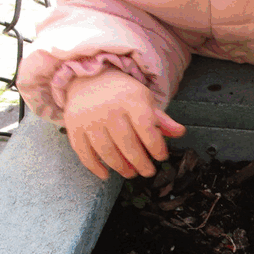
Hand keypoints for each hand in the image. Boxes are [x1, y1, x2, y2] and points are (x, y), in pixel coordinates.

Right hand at [63, 68, 184, 179]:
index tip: (161, 157)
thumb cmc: (122, 94)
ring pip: (106, 151)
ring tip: (130, 173)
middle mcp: (108, 109)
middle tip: (148, 172)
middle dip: (140, 162)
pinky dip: (95, 167)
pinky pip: (83, 152)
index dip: (156, 146)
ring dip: (120, 167)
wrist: (89, 79)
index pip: (146, 127)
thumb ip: (161, 119)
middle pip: (126, 143)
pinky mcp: (73, 127)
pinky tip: (105, 174)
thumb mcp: (144, 100)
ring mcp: (89, 119)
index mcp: (130, 100)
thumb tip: (180, 132)